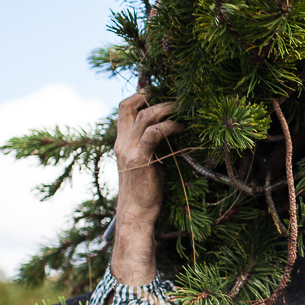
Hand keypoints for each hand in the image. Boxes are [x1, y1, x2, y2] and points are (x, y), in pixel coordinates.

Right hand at [111, 93, 183, 285]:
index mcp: (121, 142)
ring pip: (145, 115)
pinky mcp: (140, 159)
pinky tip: (182, 127)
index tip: (158, 90)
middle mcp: (122, 143)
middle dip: (151, 94)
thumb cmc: (145, 191)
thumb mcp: (146, 162)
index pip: (124, 109)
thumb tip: (169, 131)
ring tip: (182, 108)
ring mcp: (129, 150)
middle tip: (173, 94)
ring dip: (166, 107)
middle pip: (129, 105)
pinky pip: (154, 133)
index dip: (139, 94)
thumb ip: (151, 146)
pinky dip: (169, 126)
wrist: (136, 214)